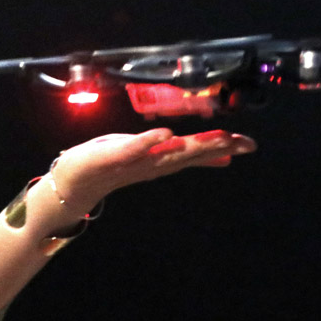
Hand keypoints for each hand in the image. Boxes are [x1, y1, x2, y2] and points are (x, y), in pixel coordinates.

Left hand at [50, 128, 256, 212]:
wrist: (73, 184)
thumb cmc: (111, 164)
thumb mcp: (150, 156)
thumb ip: (183, 155)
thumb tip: (221, 156)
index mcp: (160, 161)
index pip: (195, 153)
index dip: (222, 149)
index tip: (247, 145)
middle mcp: (149, 164)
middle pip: (185, 155)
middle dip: (212, 148)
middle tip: (239, 143)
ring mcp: (129, 163)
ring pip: (164, 155)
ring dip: (188, 148)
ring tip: (212, 140)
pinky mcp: (108, 159)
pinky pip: (131, 151)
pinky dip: (149, 144)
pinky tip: (167, 136)